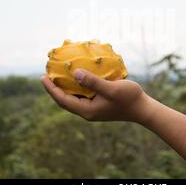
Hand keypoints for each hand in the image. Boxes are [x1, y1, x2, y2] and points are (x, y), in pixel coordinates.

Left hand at [40, 69, 154, 122]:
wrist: (143, 109)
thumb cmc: (128, 98)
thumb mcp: (110, 88)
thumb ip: (92, 81)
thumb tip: (74, 73)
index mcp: (87, 110)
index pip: (62, 100)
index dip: (51, 89)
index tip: (42, 77)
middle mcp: (87, 111)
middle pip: (65, 100)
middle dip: (54, 88)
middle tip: (47, 74)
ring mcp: (93, 108)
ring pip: (73, 97)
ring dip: (65, 87)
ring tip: (59, 74)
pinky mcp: (99, 104)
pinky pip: (83, 95)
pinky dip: (77, 85)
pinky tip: (78, 75)